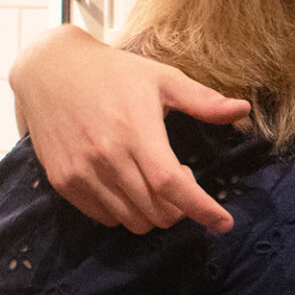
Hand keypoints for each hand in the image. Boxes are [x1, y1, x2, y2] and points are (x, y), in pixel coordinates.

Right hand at [10, 26, 247, 233]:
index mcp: (135, 132)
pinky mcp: (63, 181)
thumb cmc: (113, 72)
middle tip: (183, 180)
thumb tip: (243, 109)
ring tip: (156, 180)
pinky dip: (126, 213)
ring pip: (132, 220)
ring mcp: (81, 173)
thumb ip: (204, 100)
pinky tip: (130, 186)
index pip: (171, 185)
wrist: (50, 70)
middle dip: (181, 209)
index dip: (201, 209)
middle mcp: (106, 157)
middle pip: (156, 210)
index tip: (224, 224)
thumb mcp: (163, 79)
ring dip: (155, 213)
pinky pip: (104, 217)